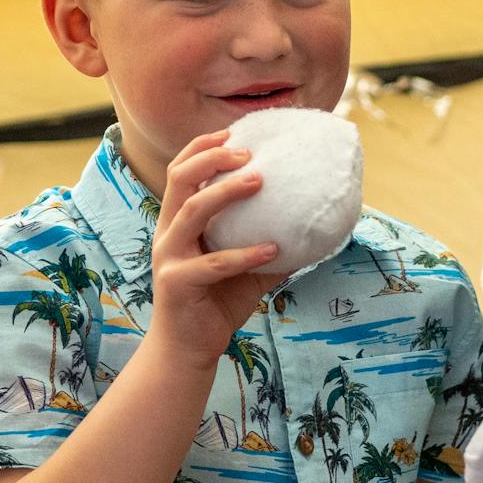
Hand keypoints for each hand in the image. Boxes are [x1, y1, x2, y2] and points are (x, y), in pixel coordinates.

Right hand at [145, 130, 280, 364]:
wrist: (187, 350)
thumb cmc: (216, 304)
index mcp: (178, 224)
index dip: (201, 148)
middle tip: (246, 151)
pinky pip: (214, 264)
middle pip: (180, 180)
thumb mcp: (246, 270)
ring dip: (226, 192)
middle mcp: (168, 234)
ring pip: (193, 212)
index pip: (181, 172)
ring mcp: (169, 257)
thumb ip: (269, 247)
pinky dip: (245, 254)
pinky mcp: (178, 283)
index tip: (231, 132)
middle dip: (211, 158)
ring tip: (259, 180)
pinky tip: (274, 248)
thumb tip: (313, 230)